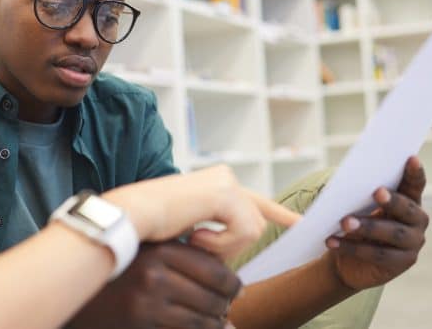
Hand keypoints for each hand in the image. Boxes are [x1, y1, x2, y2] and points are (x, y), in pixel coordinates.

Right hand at [66, 241, 240, 328]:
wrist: (77, 297)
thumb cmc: (119, 273)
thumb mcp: (148, 253)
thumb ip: (184, 257)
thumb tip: (232, 284)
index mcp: (159, 251)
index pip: (215, 271)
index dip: (232, 284)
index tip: (234, 291)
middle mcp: (154, 276)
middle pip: (213, 299)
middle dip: (224, 308)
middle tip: (225, 311)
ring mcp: (147, 306)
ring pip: (202, 322)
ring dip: (214, 325)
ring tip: (214, 323)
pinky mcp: (140, 326)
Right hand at [104, 165, 300, 260]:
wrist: (132, 216)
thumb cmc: (151, 227)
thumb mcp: (190, 230)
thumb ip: (216, 233)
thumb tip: (235, 254)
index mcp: (216, 184)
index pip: (255, 200)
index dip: (279, 213)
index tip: (300, 223)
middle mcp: (224, 177)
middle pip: (255, 222)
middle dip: (233, 245)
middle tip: (199, 244)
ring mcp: (226, 182)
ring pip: (253, 229)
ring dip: (225, 246)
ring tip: (195, 239)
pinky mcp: (225, 193)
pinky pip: (244, 231)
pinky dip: (221, 243)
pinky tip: (196, 235)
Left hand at [324, 156, 428, 290]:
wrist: (349, 259)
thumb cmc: (356, 222)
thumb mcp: (355, 205)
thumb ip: (355, 194)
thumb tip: (339, 186)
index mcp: (409, 200)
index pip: (415, 184)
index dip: (415, 172)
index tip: (410, 158)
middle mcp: (417, 221)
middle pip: (407, 209)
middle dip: (392, 200)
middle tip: (376, 192)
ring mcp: (412, 244)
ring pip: (392, 233)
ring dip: (367, 226)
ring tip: (345, 222)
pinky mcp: (401, 263)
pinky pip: (376, 254)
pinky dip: (352, 247)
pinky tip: (331, 241)